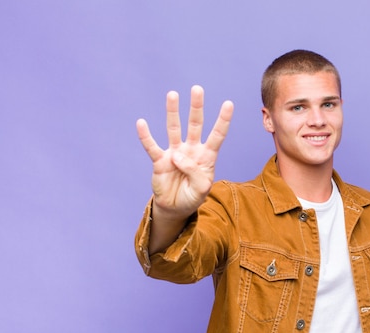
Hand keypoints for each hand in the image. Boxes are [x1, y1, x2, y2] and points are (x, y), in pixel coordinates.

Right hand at [137, 85, 233, 220]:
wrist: (176, 207)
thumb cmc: (193, 196)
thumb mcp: (201, 188)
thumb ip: (194, 171)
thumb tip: (177, 155)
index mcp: (207, 156)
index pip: (217, 135)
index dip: (223, 120)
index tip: (229, 103)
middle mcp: (191, 150)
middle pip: (195, 124)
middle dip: (196, 107)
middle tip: (197, 88)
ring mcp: (175, 153)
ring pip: (174, 129)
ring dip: (173, 112)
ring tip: (172, 94)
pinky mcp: (160, 161)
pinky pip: (152, 146)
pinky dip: (146, 136)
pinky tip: (141, 123)